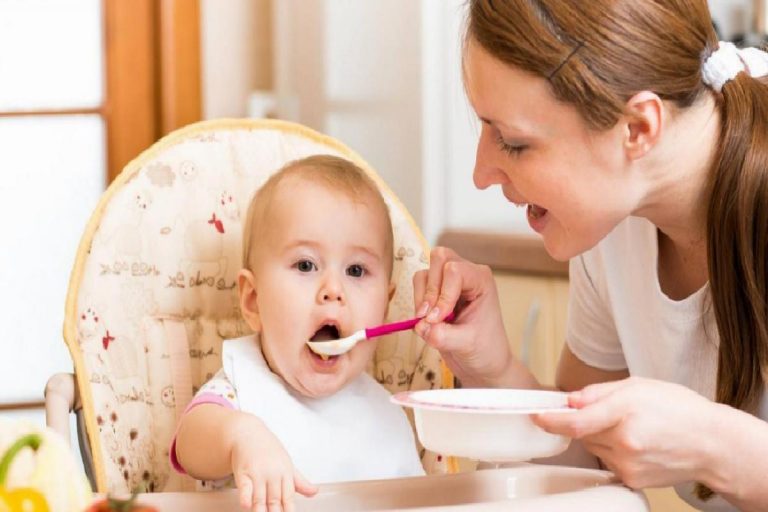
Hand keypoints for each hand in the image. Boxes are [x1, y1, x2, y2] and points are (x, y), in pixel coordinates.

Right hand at [230, 417, 316, 511]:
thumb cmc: (268, 450)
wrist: (248, 432)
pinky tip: (246, 505)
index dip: (289, 510)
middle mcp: (273, 473)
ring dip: (261, 510)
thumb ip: (299, 482)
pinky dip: (245, 497)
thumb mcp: (286, 464)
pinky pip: (244, 487)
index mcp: (286, 473)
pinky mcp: (243, 472)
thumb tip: (315, 492)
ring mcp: (257, 473)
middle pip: (275, 499)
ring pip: (260, 497)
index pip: (289, 496)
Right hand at [413, 247, 534, 387]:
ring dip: (421, 297)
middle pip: (439, 258)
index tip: (438, 319)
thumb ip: (442, 335)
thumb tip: (420, 326)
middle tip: (430, 317)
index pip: (455, 271)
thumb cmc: (485, 350)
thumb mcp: (466, 345)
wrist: (483, 364)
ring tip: (428, 321)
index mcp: (481, 280)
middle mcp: (466, 275)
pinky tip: (427, 321)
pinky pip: (418, 285)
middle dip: (430, 289)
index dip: (442, 294)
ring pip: (425, 272)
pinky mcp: (436, 292)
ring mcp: (450, 282)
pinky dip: (417, 302)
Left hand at [533, 377, 722, 488]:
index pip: (576, 421)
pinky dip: (612, 450)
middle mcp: (625, 441)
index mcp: (626, 412)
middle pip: (582, 433)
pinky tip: (636, 443)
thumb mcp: (639, 385)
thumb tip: (570, 400)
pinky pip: (607, 461)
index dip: (551, 420)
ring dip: (600, 436)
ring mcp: (628, 463)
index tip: (537, 415)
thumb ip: (599, 392)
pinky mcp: (631, 479)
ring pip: (593, 447)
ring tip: (630, 427)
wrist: (711, 444)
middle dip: (584, 421)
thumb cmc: (679, 410)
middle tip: (607, 413)